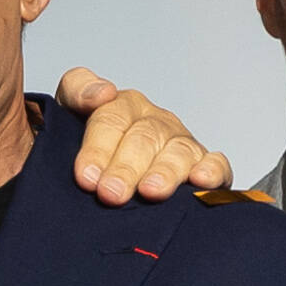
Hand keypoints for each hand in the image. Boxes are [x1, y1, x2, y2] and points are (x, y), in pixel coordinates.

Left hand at [53, 67, 233, 204]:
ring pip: (178, 151)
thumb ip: (77, 92)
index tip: (86, 177)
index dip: (98, 147)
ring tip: (150, 192)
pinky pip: (216, 164)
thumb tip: (102, 92)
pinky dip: (211, 170)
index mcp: (123, 106)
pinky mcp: (205, 166)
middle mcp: (155, 121)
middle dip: (126, 167)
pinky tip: (200, 180)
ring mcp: (180, 143)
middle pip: (144, 138)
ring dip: (165, 171)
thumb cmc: (90, 151)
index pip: (112, 118)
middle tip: (111, 193)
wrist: (107, 179)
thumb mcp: (69, 114)